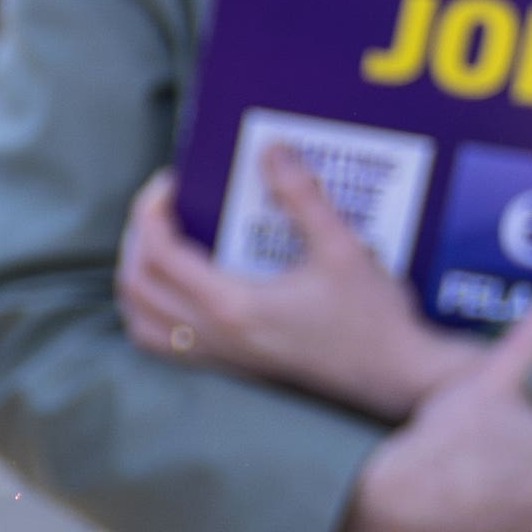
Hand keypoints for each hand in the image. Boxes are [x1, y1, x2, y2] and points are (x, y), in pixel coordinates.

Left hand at [119, 166, 470, 423]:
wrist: (396, 378)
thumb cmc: (375, 319)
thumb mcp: (342, 250)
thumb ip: (302, 199)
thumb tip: (272, 152)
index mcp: (233, 305)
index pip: (159, 253)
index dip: (151, 211)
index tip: (170, 183)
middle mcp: (215, 335)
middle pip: (136, 285)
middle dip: (136, 238)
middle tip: (163, 206)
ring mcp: (220, 356)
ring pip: (141, 320)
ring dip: (136, 277)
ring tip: (159, 241)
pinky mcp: (232, 367)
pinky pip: (163, 344)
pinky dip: (150, 311)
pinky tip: (176, 287)